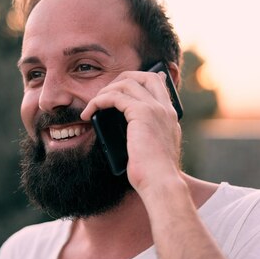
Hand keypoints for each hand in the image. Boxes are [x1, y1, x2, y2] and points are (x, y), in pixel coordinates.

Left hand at [81, 70, 183, 194]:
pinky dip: (99, 100)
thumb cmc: (154, 174)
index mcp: (170, 116)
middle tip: (104, 94)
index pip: (158, 84)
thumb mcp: (154, 150)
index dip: (138, 81)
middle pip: (144, 75)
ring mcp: (155, 109)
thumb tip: (128, 133)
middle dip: (121, 79)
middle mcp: (165, 109)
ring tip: (93, 105)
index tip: (121, 88)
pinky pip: (115, 96)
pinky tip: (90, 111)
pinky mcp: (143, 113)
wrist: (161, 183)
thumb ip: (146, 136)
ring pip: (127, 83)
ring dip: (106, 91)